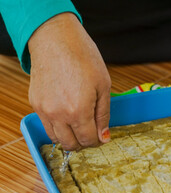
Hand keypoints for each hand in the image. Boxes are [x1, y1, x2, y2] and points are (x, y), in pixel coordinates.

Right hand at [28, 13, 110, 150]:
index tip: (102, 136)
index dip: (98, 141)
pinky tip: (67, 117)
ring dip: (70, 138)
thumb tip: (104, 136)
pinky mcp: (35, 104)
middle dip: (84, 142)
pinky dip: (58, 128)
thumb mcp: (103, 86)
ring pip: (57, 139)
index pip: (88, 140)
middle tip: (92, 133)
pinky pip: (46, 125)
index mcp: (79, 110)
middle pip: (71, 144)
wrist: (56, 39)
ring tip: (80, 125)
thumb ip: (103, 115)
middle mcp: (58, 114)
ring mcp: (44, 110)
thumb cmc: (83, 57)